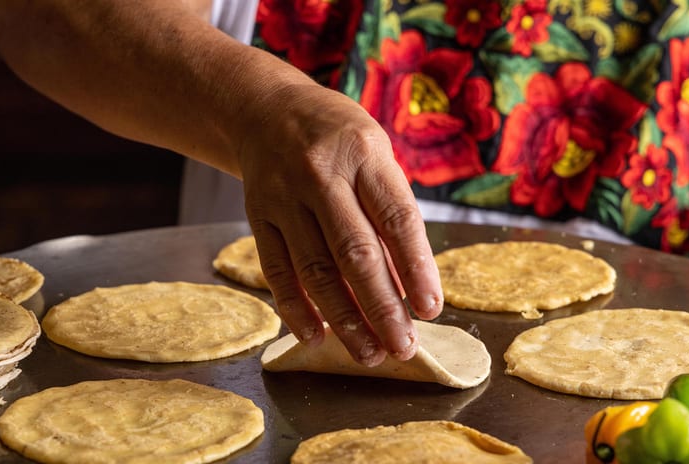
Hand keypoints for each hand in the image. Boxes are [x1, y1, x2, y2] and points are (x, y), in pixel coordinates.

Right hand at [237, 82, 443, 365]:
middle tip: (403, 346)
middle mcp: (321, 175)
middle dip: (382, 306)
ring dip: (344, 318)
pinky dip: (295, 307)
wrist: (266, 110)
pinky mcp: (257, 215)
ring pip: (315, 269)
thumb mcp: (374, 152)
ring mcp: (283, 196)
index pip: (396, 218)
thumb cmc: (337, 138)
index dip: (416, 268)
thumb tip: (405, 286)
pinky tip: (317, 336)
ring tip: (369, 352)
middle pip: (355, 252)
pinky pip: (275, 269)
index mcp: (364, 153)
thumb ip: (388, 210)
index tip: (431, 309)